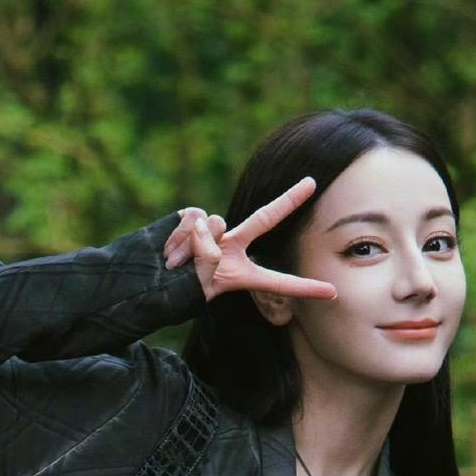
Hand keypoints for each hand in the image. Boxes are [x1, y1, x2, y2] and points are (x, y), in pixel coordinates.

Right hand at [163, 178, 338, 304]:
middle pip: (264, 219)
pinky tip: (168, 251)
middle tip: (312, 182)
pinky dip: (179, 238)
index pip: (277, 280)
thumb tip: (207, 226)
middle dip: (289, 200)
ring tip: (175, 263)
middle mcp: (231, 245)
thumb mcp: (200, 287)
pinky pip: (193, 222)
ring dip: (192, 247)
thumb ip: (210, 256)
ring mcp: (212, 229)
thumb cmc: (175, 291)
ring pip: (214, 227)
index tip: (331, 292)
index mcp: (240, 272)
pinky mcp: (191, 217)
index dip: (303, 288)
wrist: (144, 282)